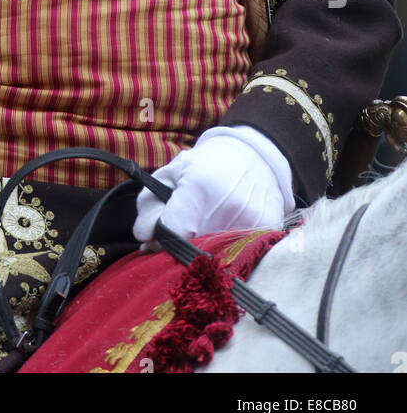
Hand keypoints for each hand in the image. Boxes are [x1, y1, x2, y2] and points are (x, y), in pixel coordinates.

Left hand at [132, 129, 292, 251]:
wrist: (253, 156)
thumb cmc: (204, 166)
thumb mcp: (170, 175)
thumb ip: (149, 206)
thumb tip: (144, 239)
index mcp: (199, 187)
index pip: (172, 234)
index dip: (161, 240)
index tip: (160, 238)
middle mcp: (228, 206)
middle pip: (194, 250)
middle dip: (181, 248)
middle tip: (182, 234)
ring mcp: (252, 220)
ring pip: (216, 256)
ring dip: (206, 250)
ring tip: (207, 227)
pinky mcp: (268, 229)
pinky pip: (240, 252)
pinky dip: (229, 248)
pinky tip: (228, 228)